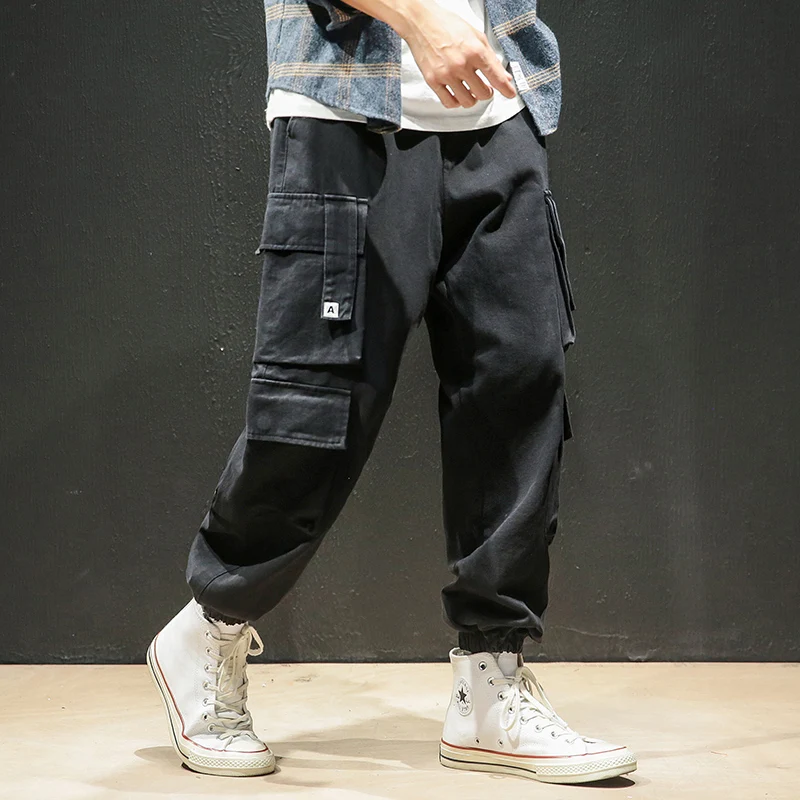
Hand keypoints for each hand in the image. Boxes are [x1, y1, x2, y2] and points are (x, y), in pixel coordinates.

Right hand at [401, 6, 517, 108]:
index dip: (506, 89)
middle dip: (486, 92)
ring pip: (467, 102)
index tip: (510, 94)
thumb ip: (491, 57)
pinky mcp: (433, 81)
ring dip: (472, 98)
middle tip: (484, 87)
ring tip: (469, 90)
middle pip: (483, 94)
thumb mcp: (476, 36)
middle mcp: (462, 64)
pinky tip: (457, 93)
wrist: (421, 22)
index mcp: (475, 50)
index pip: (496, 77)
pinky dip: (456, 102)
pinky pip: (449, 103)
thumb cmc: (448, 25)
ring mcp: (446, 74)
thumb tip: (504, 77)